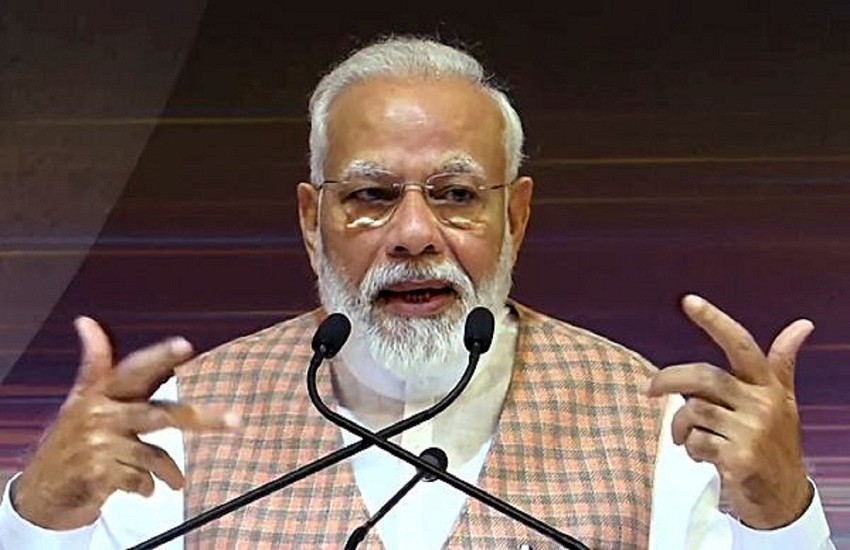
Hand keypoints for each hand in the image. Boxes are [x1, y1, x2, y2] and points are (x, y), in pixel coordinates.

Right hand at [13, 316, 239, 529]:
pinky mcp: (99, 473)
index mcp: (100, 393)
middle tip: (236, 421)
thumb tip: (86, 321)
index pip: (134, 370)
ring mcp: (100, 445)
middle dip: (200, 418)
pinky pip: (140, 479)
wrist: (44, 487)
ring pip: (154, 454)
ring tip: (179, 482)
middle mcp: (101, 415)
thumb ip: (95, 363)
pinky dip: (148, 486)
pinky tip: (147, 489)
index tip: (186, 344)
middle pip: (160, 414)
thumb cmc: (72, 435)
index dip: (160, 357)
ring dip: (170, 471)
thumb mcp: (81, 398)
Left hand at [646, 294, 813, 528]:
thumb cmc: (775, 443)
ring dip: (680, 426)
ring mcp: (752, 431)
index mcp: (768, 386)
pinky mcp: (740, 457)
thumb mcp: (782, 401)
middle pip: (703, 378)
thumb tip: (802, 325)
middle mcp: (763, 404)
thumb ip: (782, 363)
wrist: (782, 497)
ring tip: (685, 437)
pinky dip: (690, 449)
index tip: (688, 300)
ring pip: (694, 411)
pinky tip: (701, 456)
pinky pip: (695, 441)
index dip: (714, 321)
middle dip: (669, 380)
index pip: (741, 345)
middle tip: (649, 390)